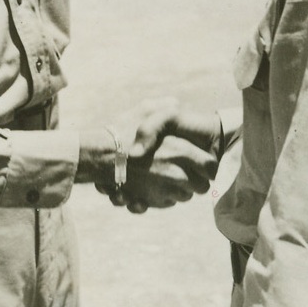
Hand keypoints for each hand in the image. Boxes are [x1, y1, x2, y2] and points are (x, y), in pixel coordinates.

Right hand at [112, 97, 222, 212]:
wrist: (97, 155)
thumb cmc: (121, 131)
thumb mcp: (145, 110)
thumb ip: (165, 106)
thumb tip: (175, 102)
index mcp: (181, 150)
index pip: (210, 167)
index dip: (207, 167)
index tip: (201, 164)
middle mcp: (177, 174)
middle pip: (200, 187)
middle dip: (194, 182)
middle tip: (183, 173)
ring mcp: (164, 190)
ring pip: (182, 197)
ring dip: (176, 191)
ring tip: (162, 178)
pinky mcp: (150, 201)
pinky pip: (164, 204)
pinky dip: (160, 199)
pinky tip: (150, 186)